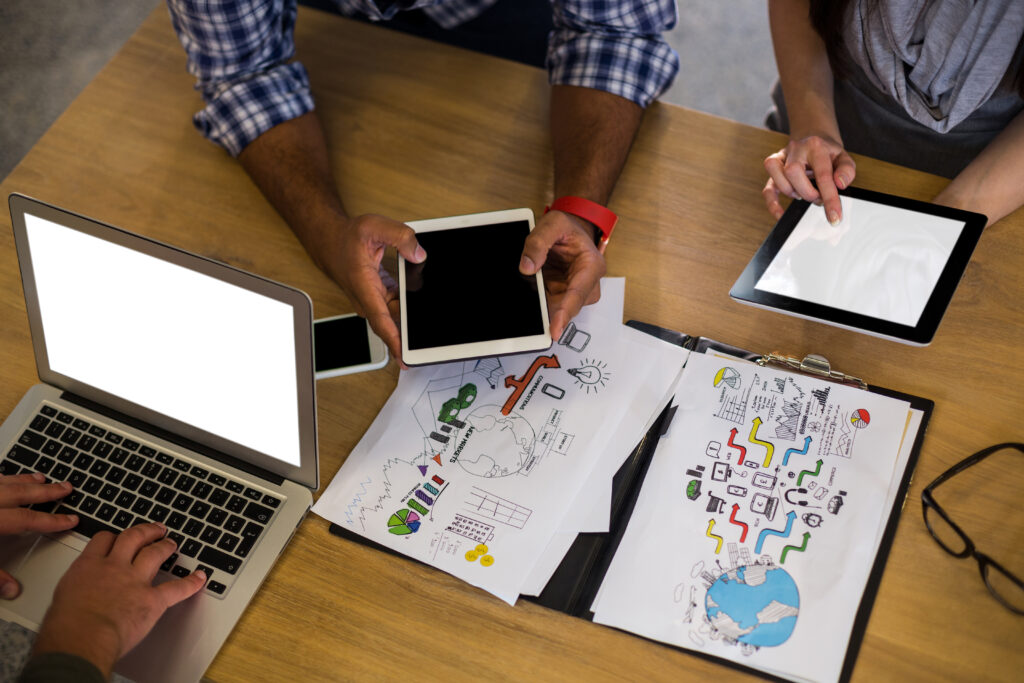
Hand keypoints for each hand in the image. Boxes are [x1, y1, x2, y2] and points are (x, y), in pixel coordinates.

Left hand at [0, 472, 76, 598]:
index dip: (53, 520)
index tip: (72, 519)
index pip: (30, 520)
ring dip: (25, 481)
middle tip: (67, 487)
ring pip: (6, 482)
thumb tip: (12, 590)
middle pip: (22, 494)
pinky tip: (5, 479)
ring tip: (40, 478)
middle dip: (47, 491)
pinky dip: (3, 478)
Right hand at [32, 523, 205, 675]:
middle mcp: (115, 567)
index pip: (103, 540)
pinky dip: (191, 583)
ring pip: (155, 554)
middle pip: (133, 538)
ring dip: (165, 546)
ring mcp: (135, 581)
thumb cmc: (66, 624)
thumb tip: (79, 596)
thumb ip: (77, 588)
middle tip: (155, 529)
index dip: (114, 536)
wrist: (81, 636)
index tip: (118, 537)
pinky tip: (200, 578)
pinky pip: (177, 588)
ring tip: (172, 543)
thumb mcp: (63, 596)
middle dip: (146, 531)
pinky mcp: (153, 599)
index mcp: (89, 566)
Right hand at [325, 213, 425, 363]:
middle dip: (409, 335)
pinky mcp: (380, 297)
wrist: (330, 242)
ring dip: (411, 318)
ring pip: (396, 317)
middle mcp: (367, 299)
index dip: (393, 340)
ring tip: (430, 316)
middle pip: (391, 324)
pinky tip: (421, 300)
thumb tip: (419, 253)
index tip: (404, 357)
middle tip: (430, 340)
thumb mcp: (374, 226)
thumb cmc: (347, 238)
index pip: (380, 319)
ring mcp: (373, 301)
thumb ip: (400, 237)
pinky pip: (396, 308)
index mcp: (364, 286)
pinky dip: (409, 306)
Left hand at [520, 210, 605, 340]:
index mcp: (591, 266)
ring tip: (530, 293)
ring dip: (543, 306)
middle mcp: (587, 283)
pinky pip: (550, 305)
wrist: (570, 230)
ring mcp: (575, 292)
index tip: (554, 330)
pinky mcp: (563, 295)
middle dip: (549, 312)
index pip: (577, 295)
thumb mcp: (552, 224)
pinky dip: (540, 303)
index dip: (565, 314)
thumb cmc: (567, 227)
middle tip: (530, 314)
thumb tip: (527, 267)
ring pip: (557, 309)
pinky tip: (531, 297)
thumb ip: (538, 243)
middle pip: (568, 307)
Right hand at [763, 134, 855, 223]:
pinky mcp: (774, 169)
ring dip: (791, 192)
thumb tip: (840, 184)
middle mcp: (796, 149)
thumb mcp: (844, 157)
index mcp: (816, 146)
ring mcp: (782, 158)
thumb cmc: (828, 152)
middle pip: (792, 172)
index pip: (822, 174)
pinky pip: (767, 188)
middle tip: (818, 198)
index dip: (830, 198)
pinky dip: (773, 203)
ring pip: (777, 176)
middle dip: (807, 192)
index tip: (835, 216)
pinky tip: (781, 214)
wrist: (813, 138)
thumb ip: (846, 170)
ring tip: (803, 194)